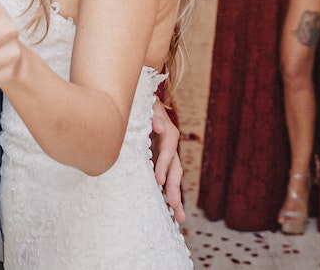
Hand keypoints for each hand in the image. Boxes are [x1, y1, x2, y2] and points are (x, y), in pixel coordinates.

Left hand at [150, 104, 185, 222]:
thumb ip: (154, 115)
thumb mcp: (149, 105)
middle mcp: (170, 148)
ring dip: (175, 197)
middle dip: (175, 190)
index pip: (167, 152)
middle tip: (175, 208)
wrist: (140, 102)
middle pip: (175, 171)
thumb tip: (158, 125)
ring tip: (179, 217)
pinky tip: (167, 209)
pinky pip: (164, 178)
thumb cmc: (143, 103)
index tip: (159, 181)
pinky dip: (166, 193)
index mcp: (169, 134)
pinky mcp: (158, 161)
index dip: (164, 166)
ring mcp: (165, 156)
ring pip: (173, 179)